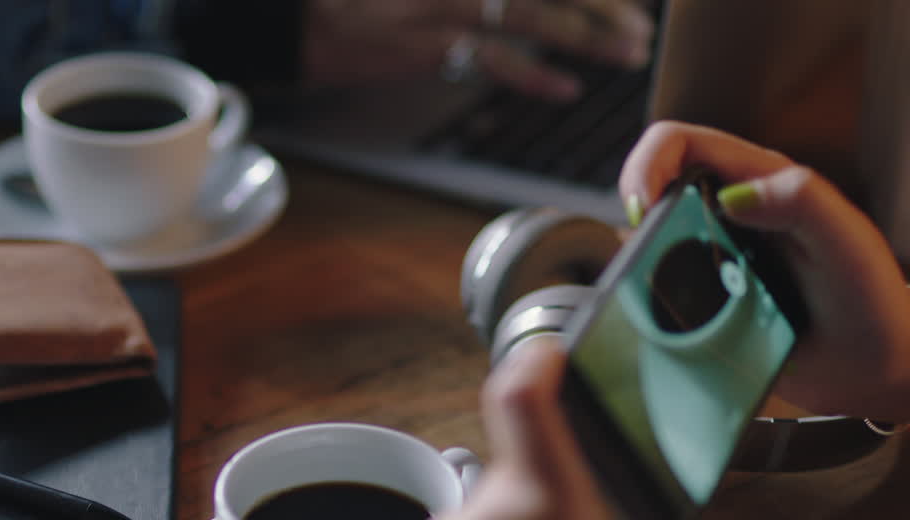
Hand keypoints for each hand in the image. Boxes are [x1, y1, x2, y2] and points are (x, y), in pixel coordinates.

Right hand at [301, 0, 654, 100]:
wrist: (301, 15)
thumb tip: (508, 6)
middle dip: (602, 2)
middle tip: (641, 22)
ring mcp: (446, 6)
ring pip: (533, 16)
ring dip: (586, 34)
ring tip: (627, 51)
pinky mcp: (428, 45)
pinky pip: (492, 61)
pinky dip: (533, 75)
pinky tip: (566, 88)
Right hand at [618, 121, 909, 420]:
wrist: (875, 371)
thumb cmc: (874, 304)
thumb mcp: (846, 242)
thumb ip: (802, 201)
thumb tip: (734, 194)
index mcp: (758, 182)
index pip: (678, 144)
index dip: (647, 165)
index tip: (642, 209)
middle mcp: (727, 215)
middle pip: (651, 191)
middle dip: (637, 219)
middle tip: (645, 256)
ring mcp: (710, 259)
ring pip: (645, 244)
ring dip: (639, 265)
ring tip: (662, 291)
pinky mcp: (700, 302)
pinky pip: (654, 293)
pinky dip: (647, 302)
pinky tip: (670, 319)